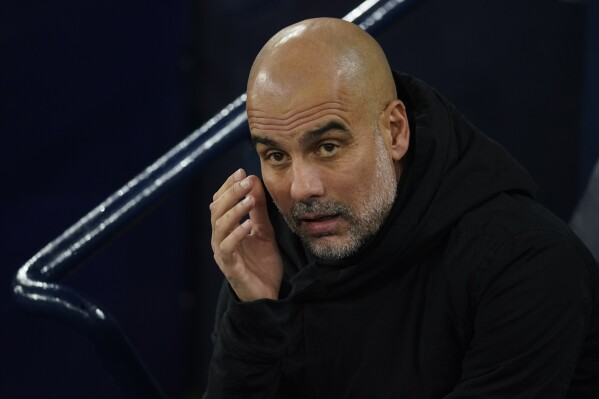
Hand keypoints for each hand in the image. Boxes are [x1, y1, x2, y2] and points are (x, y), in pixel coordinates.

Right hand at [210, 168, 283, 300]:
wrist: (267, 295)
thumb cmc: (262, 264)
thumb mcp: (264, 231)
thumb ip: (259, 210)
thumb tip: (254, 182)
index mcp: (225, 229)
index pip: (220, 202)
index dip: (228, 186)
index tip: (241, 171)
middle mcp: (219, 239)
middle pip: (217, 210)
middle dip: (231, 193)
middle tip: (246, 180)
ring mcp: (222, 253)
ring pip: (219, 226)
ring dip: (234, 210)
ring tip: (249, 199)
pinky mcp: (230, 267)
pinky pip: (227, 248)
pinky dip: (236, 234)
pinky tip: (248, 225)